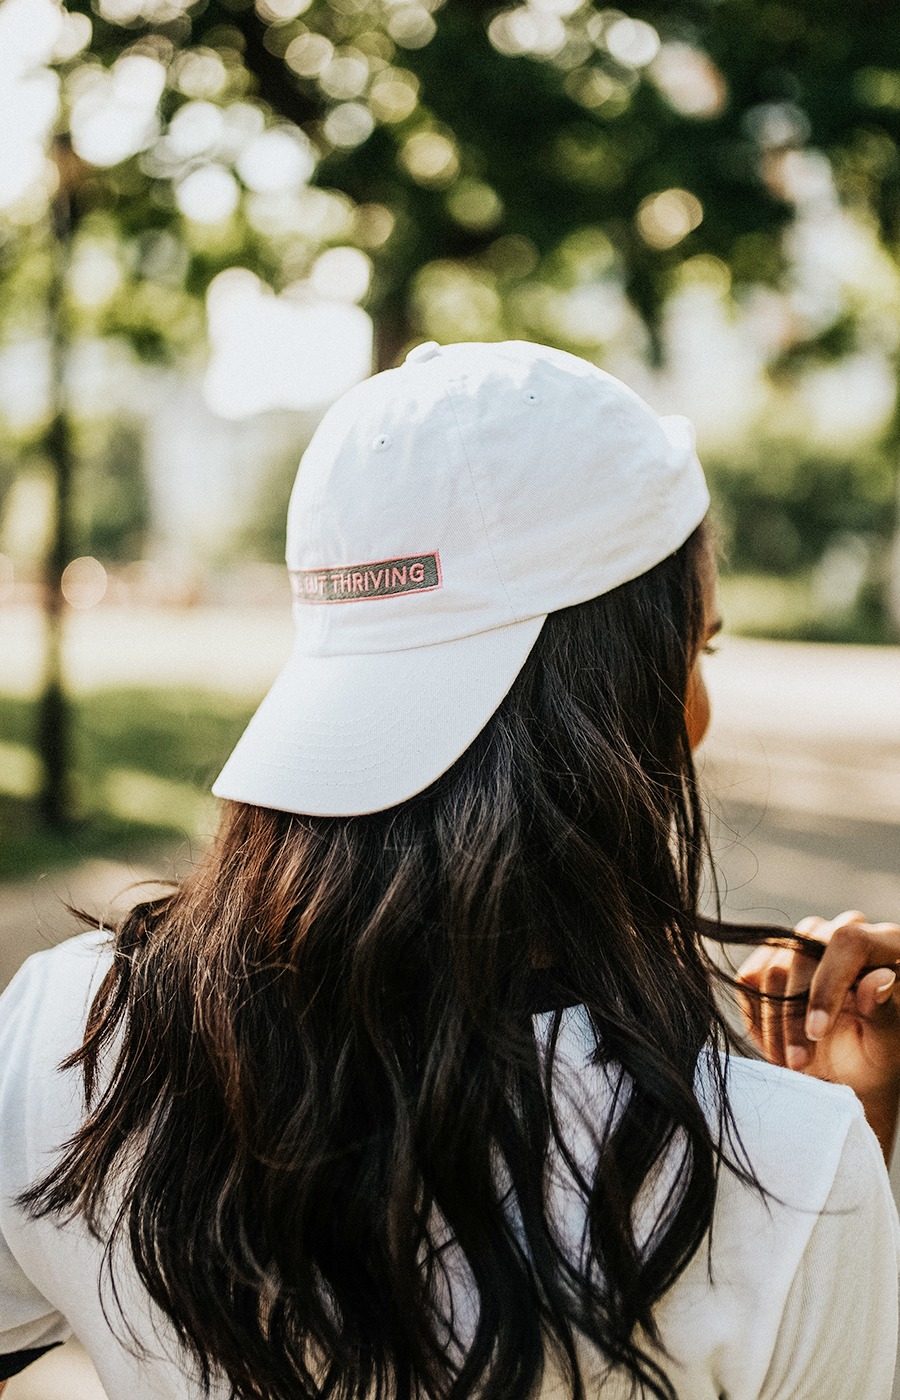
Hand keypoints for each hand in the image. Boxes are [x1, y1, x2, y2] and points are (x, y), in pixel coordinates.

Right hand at [736, 911, 899, 1159]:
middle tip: (799, 1062)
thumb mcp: (886, 1048)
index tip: (817, 1032)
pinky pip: (751, 978)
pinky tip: (780, 1045)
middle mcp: (847, 932)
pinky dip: (759, 1018)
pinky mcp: (773, 957)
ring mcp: (808, 941)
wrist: (846, 1072)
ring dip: (776, 1023)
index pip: (849, 942)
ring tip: (792, 1062)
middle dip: (795, 1013)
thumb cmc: (875, 1060)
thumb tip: (881, 978)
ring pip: (775, 968)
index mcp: (888, 946)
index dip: (827, 983)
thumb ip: (885, 1014)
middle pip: (804, 952)